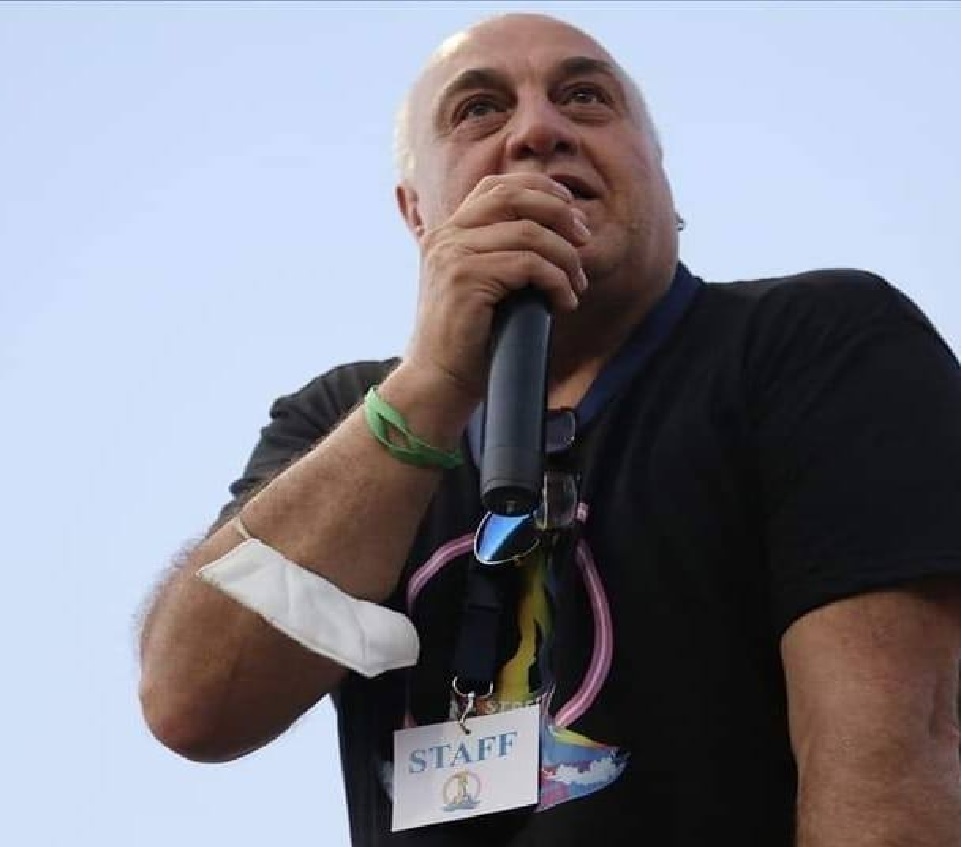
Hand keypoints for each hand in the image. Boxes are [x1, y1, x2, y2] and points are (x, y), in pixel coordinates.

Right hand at [404, 173, 589, 402]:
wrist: (438, 380)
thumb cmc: (469, 341)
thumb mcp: (481, 286)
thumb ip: (501, 255)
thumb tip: (556, 234)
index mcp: (449, 232)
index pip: (497, 186)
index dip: (540, 188)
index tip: (572, 211)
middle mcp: (447, 237)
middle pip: (513, 196)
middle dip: (559, 211)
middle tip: (585, 238)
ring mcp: (453, 256)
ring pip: (528, 233)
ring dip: (565, 257)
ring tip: (577, 284)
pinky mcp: (465, 279)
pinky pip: (528, 265)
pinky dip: (556, 281)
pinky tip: (564, 301)